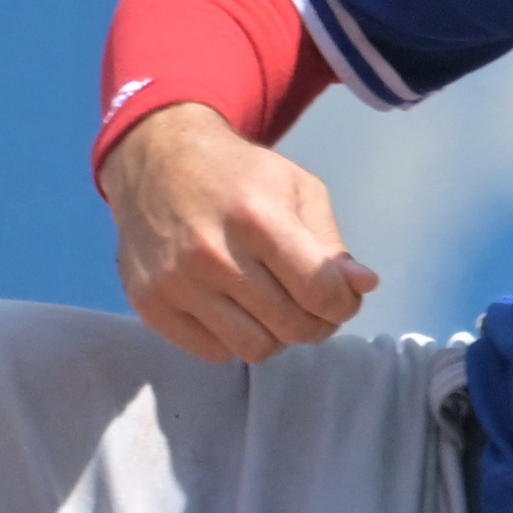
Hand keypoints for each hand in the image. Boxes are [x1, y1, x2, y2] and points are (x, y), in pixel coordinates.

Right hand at [103, 102, 376, 363]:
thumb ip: (331, 242)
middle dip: (316, 323)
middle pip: (291, 327)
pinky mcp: (151, 305)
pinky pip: (214, 351)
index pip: (319, 292)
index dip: (344, 304)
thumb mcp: (297, 188)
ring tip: (273, 307)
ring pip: (255, 349)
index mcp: (256, 218)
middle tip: (310, 304)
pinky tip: (233, 306)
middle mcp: (212, 255)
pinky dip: (233, 337)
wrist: (155, 160)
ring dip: (276, 335)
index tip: (341, 297)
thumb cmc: (237, 174)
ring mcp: (176, 284)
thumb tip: (362, 287)